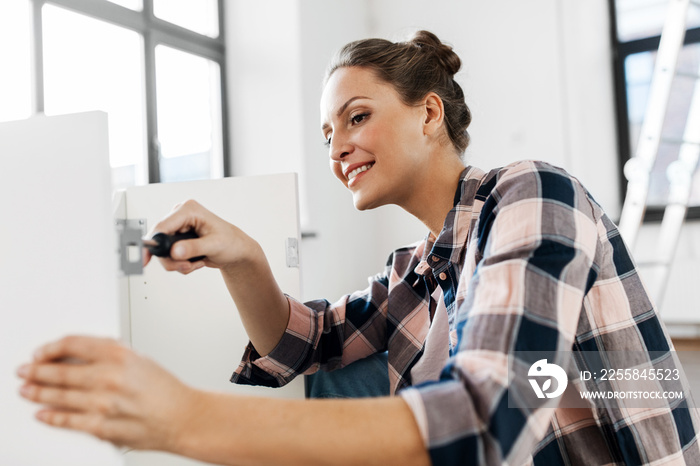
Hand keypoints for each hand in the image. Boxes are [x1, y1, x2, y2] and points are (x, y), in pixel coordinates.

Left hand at [17, 336, 199, 450]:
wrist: (183, 416)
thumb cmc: (165, 389)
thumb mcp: (139, 359)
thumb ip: (110, 353)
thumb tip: (79, 353)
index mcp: (119, 354)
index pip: (72, 344)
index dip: (51, 348)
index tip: (41, 352)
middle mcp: (109, 377)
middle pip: (59, 371)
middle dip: (36, 371)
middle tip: (25, 371)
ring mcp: (104, 403)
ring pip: (58, 396)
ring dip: (38, 392)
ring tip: (27, 389)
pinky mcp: (102, 426)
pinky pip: (68, 421)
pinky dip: (51, 417)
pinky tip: (43, 413)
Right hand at [144, 200, 259, 274]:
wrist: (236, 251)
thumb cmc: (231, 242)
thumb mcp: (214, 245)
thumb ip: (194, 248)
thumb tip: (175, 251)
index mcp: (189, 210)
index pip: (162, 226)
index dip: (153, 243)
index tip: (145, 259)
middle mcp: (180, 216)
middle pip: (160, 241)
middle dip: (172, 258)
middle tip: (187, 265)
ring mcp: (178, 229)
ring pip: (163, 252)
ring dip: (178, 263)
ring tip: (195, 263)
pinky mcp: (177, 240)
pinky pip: (169, 256)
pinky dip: (181, 263)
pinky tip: (195, 261)